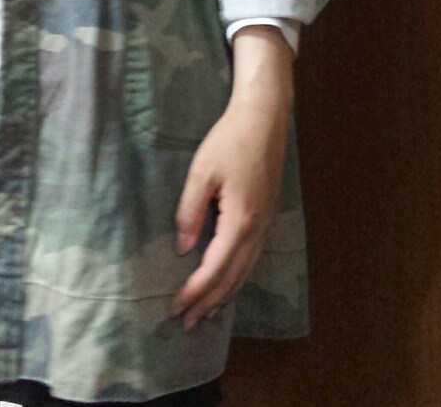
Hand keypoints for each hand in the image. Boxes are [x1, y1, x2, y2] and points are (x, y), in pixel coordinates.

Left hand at [169, 95, 288, 329]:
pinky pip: (251, 258)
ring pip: (244, 271)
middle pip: (231, 278)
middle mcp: (257, 230)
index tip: (174, 307)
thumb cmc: (230, 140)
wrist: (264, 118)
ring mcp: (265, 224)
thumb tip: (183, 248)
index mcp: (240, 222)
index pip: (214, 269)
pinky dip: (236, 277)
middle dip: (208, 301)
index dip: (194, 291)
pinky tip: (227, 281)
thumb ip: (190, 211)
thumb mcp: (202, 171)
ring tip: (204, 312)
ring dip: (223, 294)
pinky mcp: (266, 216)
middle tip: (185, 322)